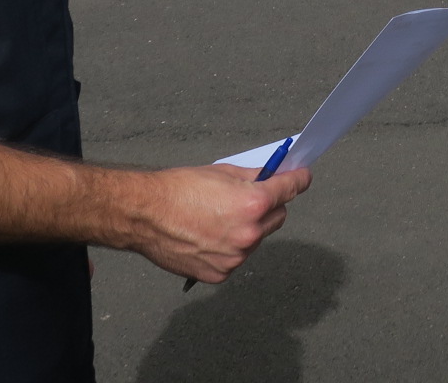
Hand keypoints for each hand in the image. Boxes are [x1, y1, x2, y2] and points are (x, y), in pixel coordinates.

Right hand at [125, 163, 311, 282]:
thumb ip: (252, 177)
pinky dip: (229, 249)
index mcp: (253, 204)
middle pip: (278, 217)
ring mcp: (235, 257)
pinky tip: (207, 238)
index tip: (302, 177)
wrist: (144, 215)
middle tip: (248, 199)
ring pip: (256, 239)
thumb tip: (271, 176)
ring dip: (247, 230)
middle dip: (269, 207)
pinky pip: (236, 258)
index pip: (291, 189)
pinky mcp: (220, 273)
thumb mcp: (222, 173)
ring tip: (217, 220)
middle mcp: (249, 233)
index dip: (298, 180)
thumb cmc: (178, 189)